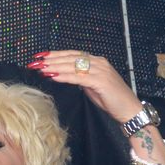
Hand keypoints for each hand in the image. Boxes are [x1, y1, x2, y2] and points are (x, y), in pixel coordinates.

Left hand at [27, 50, 142, 122]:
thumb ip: (81, 79)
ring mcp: (101, 71)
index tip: (40, 56)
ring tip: (40, 68)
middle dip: (51, 60)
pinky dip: (65, 76)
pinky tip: (53, 76)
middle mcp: (99, 63)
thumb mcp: (92, 87)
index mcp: (97, 61)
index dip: (55, 54)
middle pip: (70, 58)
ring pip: (73, 66)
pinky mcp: (101, 81)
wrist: (129, 110)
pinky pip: (79, 77)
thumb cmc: (112, 100)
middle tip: (35, 61)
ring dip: (55, 66)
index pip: (72, 54)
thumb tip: (65, 75)